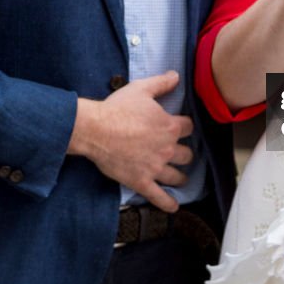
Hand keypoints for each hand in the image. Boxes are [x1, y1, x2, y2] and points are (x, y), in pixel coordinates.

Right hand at [68, 71, 191, 212]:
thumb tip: (176, 75)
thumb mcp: (141, 89)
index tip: (180, 126)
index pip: (188, 127)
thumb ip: (162, 83)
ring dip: (181, 176)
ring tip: (181, 177)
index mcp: (169, 126)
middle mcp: (167, 148)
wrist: (96, 129)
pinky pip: (159, 196)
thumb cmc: (117, 108)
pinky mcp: (142, 181)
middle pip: (187, 154)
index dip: (184, 125)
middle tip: (181, 153)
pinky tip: (174, 207)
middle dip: (185, 153)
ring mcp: (155, 167)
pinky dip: (168, 203)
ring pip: (177, 176)